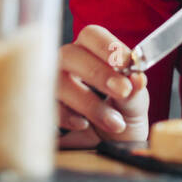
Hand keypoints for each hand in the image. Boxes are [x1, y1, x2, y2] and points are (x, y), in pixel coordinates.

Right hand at [57, 26, 149, 147]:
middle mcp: (67, 62)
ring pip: (58, 83)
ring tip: (114, 122)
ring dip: (89, 103)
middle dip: (99, 73)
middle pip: (71, 55)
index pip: (92, 35)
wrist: (108, 145)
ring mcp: (51, 84)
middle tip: (123, 91)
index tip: (127, 64)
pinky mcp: (43, 108)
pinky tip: (84, 124)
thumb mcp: (134, 104)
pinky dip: (69, 117)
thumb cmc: (121, 113)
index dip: (108, 47)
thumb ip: (135, 91)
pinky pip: (48, 107)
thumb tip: (138, 79)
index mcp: (91, 50)